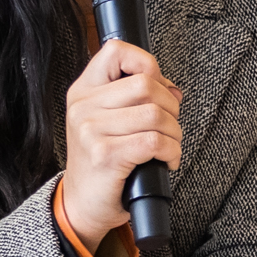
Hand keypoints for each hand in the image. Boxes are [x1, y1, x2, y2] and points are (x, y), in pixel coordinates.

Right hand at [57, 41, 182, 256]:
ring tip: (168, 146)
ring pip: (155, 114)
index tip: (156, 87)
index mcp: (83, 91)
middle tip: (168, 126)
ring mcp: (91, 130)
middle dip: (169, 106)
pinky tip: (166, 160)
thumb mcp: (107, 123)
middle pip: (146, 84)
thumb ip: (134, 99)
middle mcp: (83, 107)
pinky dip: (171, 151)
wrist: (82, 205)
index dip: (146, 62)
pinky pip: (154, 141)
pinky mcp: (106, 155)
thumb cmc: (101, 164)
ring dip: (174, 133)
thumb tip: (173, 91)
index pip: (115, 51)